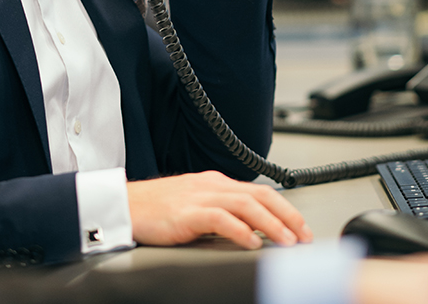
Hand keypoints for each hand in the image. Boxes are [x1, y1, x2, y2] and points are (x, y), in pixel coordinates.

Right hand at [127, 171, 311, 249]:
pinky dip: (240, 230)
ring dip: (272, 224)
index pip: (259, 191)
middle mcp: (211, 186)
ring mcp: (199, 197)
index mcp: (215, 183)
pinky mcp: (186, 212)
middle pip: (259, 195)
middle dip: (287, 215)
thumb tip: (251, 229)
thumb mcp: (195, 206)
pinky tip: (252, 242)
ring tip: (287, 241)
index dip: (285, 208)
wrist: (123, 205)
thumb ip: (222, 212)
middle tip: (304, 235)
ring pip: (246, 205)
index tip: (301, 227)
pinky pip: (220, 218)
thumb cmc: (155, 209)